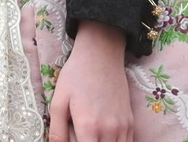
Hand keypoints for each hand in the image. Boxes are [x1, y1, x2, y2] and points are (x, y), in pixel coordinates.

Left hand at [48, 22, 132, 141]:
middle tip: (81, 135)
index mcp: (88, 126)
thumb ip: (57, 131)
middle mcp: (109, 130)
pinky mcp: (130, 122)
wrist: (101, 55)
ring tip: (91, 135)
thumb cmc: (76, 76)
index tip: (75, 140)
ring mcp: (122, 127)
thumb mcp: (58, 101)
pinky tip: (104, 137)